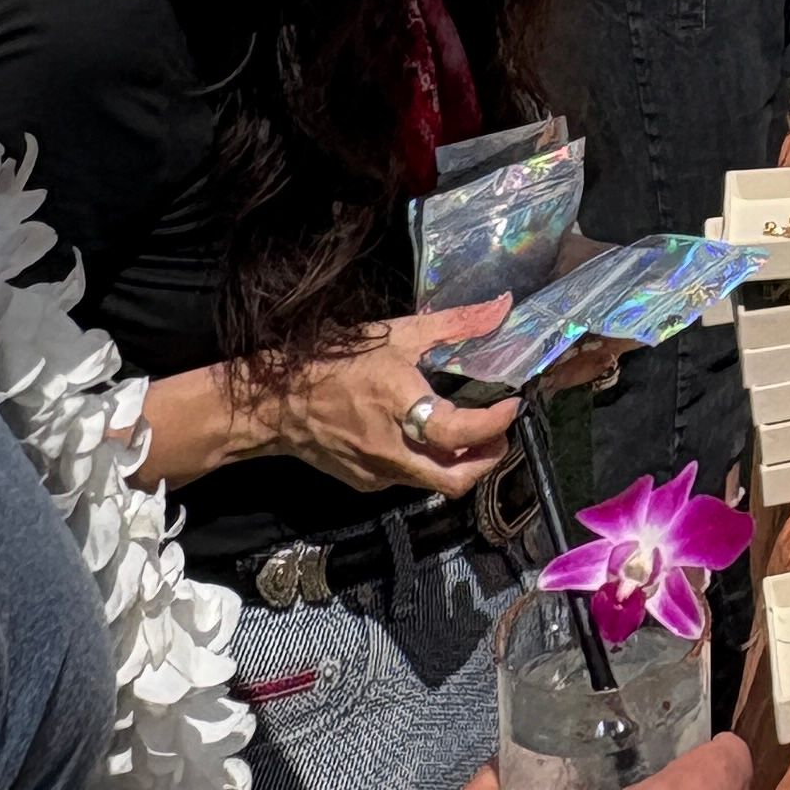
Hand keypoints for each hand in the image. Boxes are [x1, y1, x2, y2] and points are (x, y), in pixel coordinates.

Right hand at [270, 298, 520, 499]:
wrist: (277, 402)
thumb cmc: (337, 360)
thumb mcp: (397, 334)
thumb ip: (454, 323)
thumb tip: (502, 306)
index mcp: (401, 409)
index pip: (459, 433)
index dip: (493, 424)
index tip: (512, 406)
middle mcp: (392, 451)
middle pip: (455, 479)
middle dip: (487, 460)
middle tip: (499, 433)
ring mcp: (378, 474)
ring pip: (433, 483)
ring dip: (461, 464)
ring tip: (471, 435)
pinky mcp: (365, 484)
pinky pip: (409, 480)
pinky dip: (429, 464)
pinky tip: (428, 439)